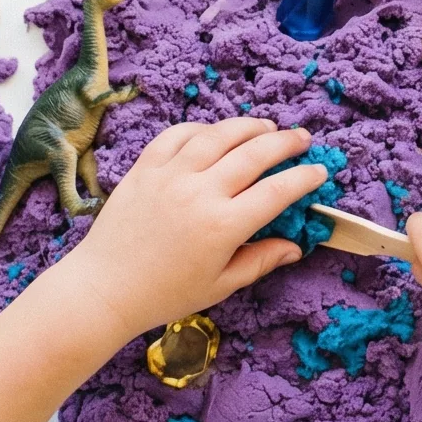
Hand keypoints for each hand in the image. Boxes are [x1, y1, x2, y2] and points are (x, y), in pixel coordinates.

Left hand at [50, 117, 328, 340]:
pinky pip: (178, 135)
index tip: (318, 172)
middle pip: (254, 153)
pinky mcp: (145, 168)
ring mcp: (170, 175)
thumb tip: (295, 247)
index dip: (303, 178)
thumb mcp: (220, 286)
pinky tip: (215, 132)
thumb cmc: (164, 294)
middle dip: (285, 143)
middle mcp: (200, 193)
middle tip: (302, 139)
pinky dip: (202, 128)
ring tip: (266, 127)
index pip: (277, 192)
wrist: (103, 289)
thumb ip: (260, 261)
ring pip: (218, 135)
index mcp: (223, 226)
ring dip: (248, 126)